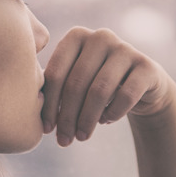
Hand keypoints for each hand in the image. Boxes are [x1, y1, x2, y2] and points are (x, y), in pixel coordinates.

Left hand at [41, 27, 175, 145]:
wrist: (141, 86)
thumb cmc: (96, 85)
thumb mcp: (74, 82)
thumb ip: (53, 89)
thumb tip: (28, 112)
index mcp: (77, 36)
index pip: (56, 73)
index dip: (48, 104)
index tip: (46, 129)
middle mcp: (101, 37)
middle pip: (77, 83)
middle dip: (68, 117)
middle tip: (64, 140)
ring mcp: (126, 49)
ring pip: (99, 90)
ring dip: (87, 119)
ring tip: (81, 137)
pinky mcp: (146, 66)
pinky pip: (125, 95)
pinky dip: (112, 113)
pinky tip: (106, 121)